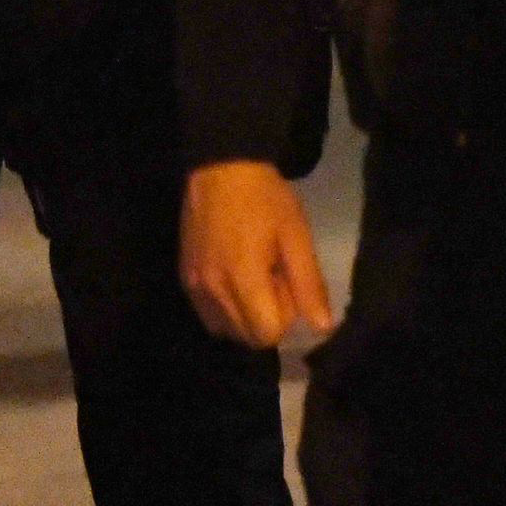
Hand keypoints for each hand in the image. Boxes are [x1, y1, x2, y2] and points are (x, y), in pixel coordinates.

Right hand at [179, 158, 333, 348]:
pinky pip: (207, 314)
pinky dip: (225, 308)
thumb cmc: (266, 200)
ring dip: (245, 315)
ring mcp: (193, 286)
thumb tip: (322, 327)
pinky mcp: (184, 278)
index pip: (265, 335)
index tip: (288, 285)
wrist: (221, 168)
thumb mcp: (297, 237)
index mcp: (242, 281)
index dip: (285, 317)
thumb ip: (308, 285)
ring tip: (255, 275)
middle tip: (274, 276)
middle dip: (266, 318)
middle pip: (245, 337)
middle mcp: (212, 291)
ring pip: (225, 329)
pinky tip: (235, 277)